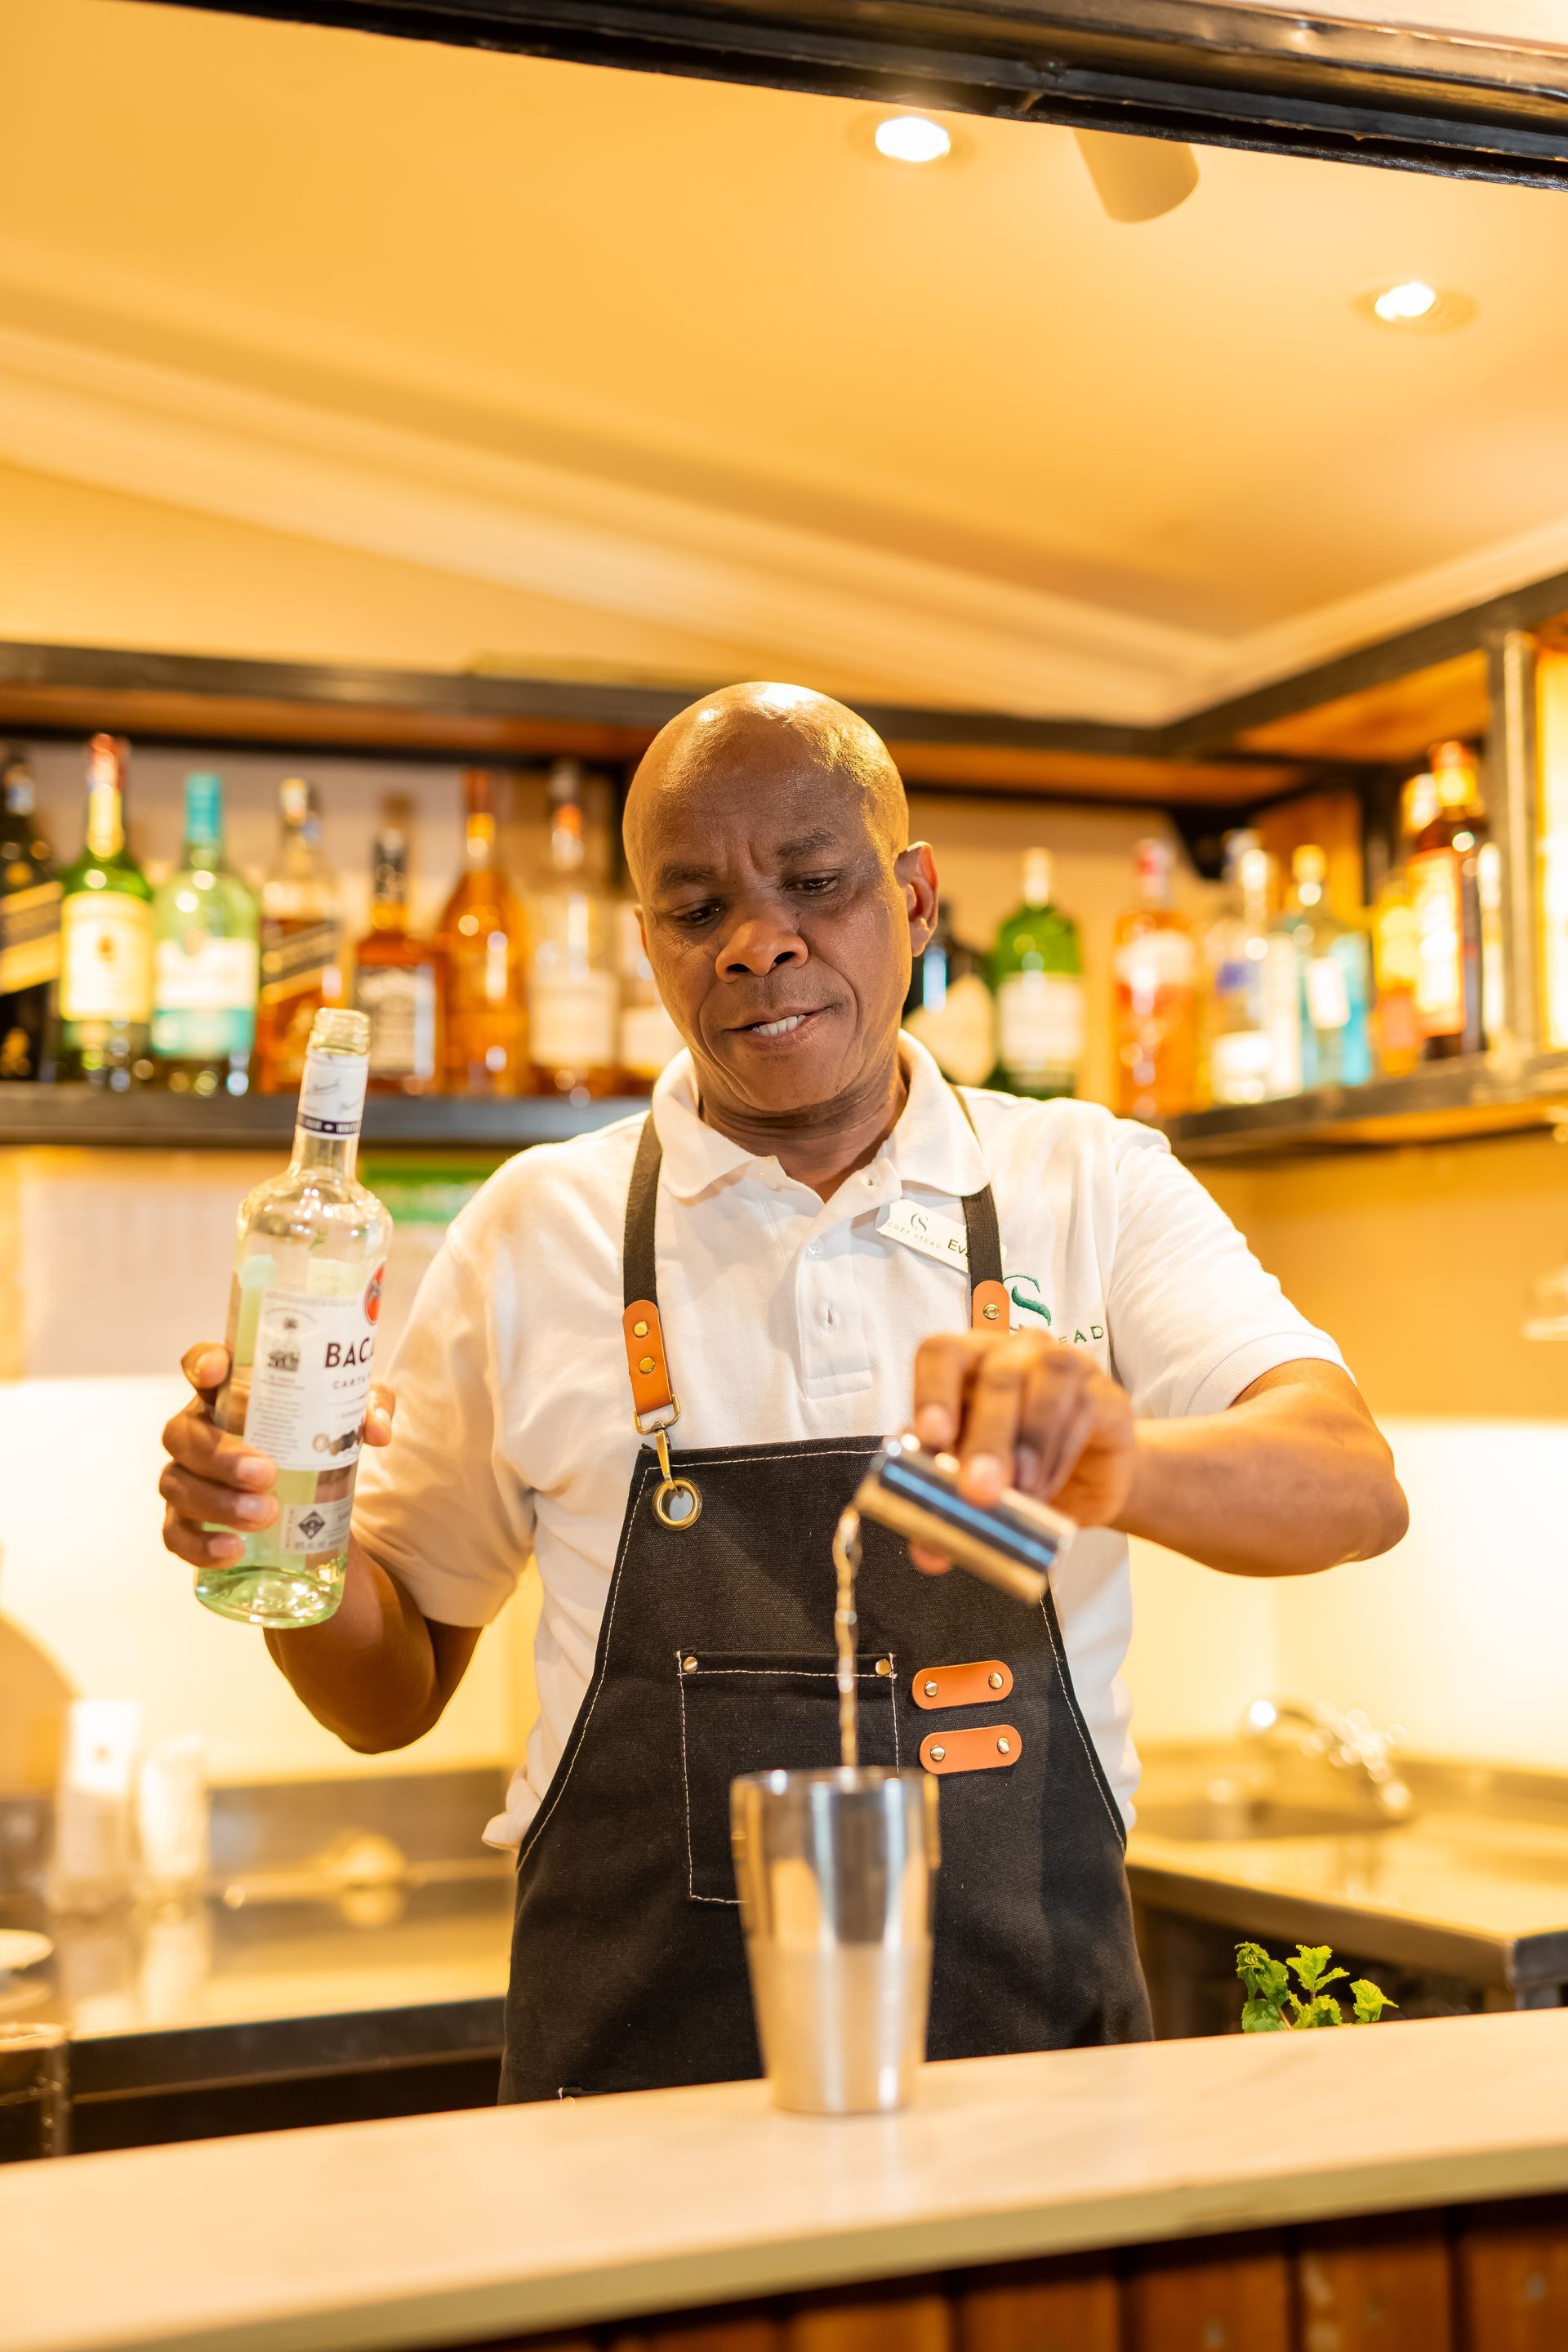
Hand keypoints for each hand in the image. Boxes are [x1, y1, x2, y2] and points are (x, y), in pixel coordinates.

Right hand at [159, 1343, 395, 1570]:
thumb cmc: (316, 1439)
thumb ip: (367, 1407)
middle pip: (183, 1434)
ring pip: (177, 1484)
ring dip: (217, 1502)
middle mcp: (198, 1430)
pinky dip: (201, 1545)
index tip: (218, 1372)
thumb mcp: (348, 1414)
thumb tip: (377, 1430)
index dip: (202, 1363)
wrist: (310, 1497)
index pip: (201, 1365)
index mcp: (228, 1394)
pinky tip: (233, 1550)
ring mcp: (186, 1477)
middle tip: (266, 1474)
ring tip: (264, 1515)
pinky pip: (177, 1535)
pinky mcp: (185, 1522)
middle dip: (220, 1455)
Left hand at [909, 1331, 1135, 1572]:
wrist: (1087, 1484)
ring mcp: (1063, 1364)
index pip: (941, 1354)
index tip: (930, 1436)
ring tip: (1023, 1490)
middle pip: (996, 1376)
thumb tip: (927, 1552)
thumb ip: (947, 1510)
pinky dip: (1063, 1451)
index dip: (933, 1393)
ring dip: (1031, 1442)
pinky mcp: (1105, 1393)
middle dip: (986, 1437)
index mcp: (965, 1366)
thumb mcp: (975, 1489)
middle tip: (979, 1490)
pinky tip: (1049, 1483)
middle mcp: (1012, 1354)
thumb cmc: (1018, 1472)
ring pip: (1046, 1382)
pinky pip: (1086, 1407)